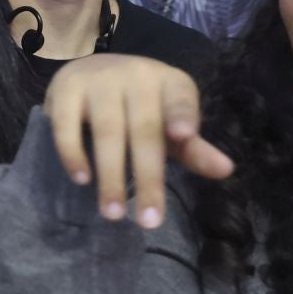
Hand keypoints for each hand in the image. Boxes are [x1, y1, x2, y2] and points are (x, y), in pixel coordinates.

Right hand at [43, 53, 233, 227]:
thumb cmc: (138, 106)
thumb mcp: (169, 124)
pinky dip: (73, 154)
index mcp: (168, 82)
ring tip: (114, 214)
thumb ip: (193, 149)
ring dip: (111, 175)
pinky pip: (67, 125)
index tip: (184, 136)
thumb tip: (226, 171)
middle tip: (149, 222)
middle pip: (144, 129)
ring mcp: (98, 79)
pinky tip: (81, 180)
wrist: (90, 71)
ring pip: (107, 131)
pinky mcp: (66, 88)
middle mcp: (135, 75)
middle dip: (147, 176)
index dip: (182, 115)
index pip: (179, 98)